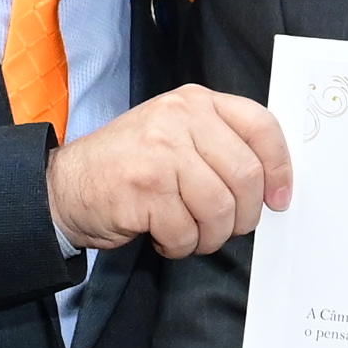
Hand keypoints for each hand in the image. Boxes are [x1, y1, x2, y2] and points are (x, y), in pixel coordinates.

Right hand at [44, 85, 290, 255]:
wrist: (66, 185)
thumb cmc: (131, 166)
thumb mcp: (177, 135)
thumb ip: (221, 145)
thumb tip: (274, 182)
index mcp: (196, 102)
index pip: (262, 126)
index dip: (280, 168)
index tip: (279, 198)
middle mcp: (180, 118)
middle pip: (246, 176)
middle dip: (243, 215)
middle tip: (226, 227)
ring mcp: (161, 152)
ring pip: (219, 209)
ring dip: (210, 236)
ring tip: (190, 234)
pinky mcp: (144, 188)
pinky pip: (187, 231)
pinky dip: (181, 246)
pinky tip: (163, 236)